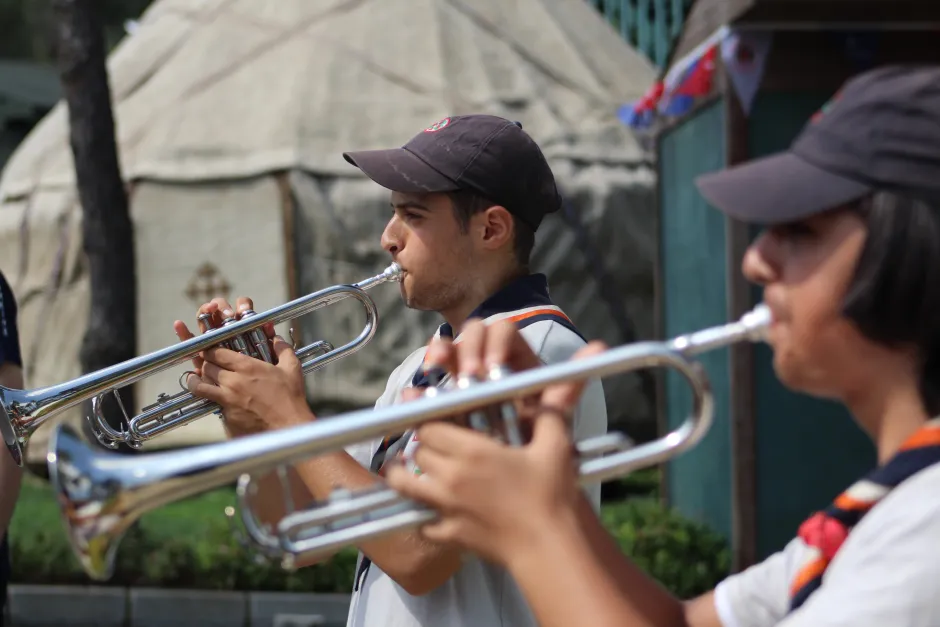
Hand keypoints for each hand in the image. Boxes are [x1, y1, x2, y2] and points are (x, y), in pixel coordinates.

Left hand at [174, 296, 301, 436]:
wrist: (287, 427)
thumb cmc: (290, 399)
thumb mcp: (292, 369)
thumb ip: (283, 349)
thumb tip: (278, 339)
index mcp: (247, 366)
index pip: (217, 353)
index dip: (210, 350)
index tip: (210, 350)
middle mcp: (233, 381)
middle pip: (206, 367)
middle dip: (205, 363)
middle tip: (207, 363)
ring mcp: (227, 398)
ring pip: (201, 385)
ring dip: (197, 380)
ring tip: (196, 379)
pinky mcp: (226, 414)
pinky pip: (210, 402)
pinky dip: (207, 397)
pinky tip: (207, 396)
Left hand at [385, 319, 606, 565]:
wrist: (550, 548)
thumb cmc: (553, 496)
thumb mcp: (555, 445)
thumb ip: (552, 409)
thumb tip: (567, 376)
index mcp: (471, 451)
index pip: (428, 425)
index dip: (432, 420)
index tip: (439, 419)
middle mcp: (451, 477)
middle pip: (418, 450)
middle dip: (426, 444)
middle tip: (438, 443)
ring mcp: (446, 507)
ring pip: (405, 484)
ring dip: (405, 474)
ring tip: (408, 469)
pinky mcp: (448, 534)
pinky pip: (422, 519)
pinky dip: (422, 512)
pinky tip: (431, 507)